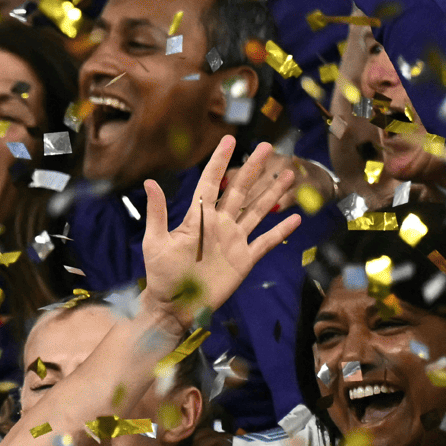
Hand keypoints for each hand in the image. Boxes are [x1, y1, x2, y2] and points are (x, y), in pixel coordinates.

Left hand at [140, 135, 302, 324]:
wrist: (174, 306)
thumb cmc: (160, 275)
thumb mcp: (155, 243)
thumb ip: (157, 213)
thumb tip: (149, 182)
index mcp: (198, 218)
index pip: (211, 183)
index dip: (220, 162)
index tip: (229, 139)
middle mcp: (220, 224)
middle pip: (240, 190)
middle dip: (253, 168)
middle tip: (266, 146)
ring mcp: (234, 240)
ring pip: (258, 211)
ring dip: (273, 193)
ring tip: (288, 174)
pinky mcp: (244, 259)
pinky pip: (266, 242)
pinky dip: (281, 230)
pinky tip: (296, 218)